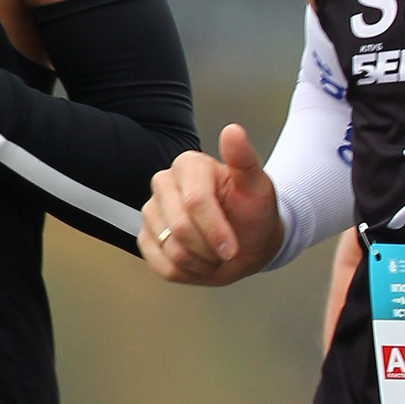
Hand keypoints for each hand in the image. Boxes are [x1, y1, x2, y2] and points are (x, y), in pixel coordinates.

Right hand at [140, 125, 283, 283]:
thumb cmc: (254, 212)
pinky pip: (161, 266)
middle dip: (210, 248)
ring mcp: (151, 211)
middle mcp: (164, 183)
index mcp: (189, 165)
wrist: (249, 241)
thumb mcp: (258, 187)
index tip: (234, 247)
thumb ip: (245, 159)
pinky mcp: (146, 237)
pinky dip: (187, 273)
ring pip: (171, 250)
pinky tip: (200, 261)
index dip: (216, 230)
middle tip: (228, 249)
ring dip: (201, 261)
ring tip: (215, 253)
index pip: (195, 202)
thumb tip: (233, 130)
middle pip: (180, 228)